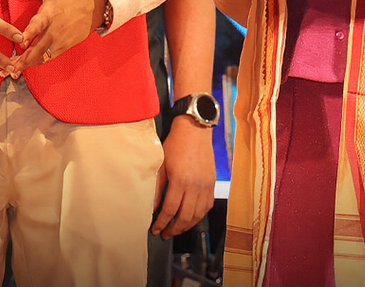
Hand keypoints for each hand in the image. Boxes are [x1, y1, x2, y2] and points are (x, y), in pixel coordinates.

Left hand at [7, 0, 103, 73]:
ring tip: (14, 72)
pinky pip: (51, 57)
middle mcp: (55, 29)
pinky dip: (40, 62)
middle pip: (38, 48)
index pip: (38, 26)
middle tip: (9, 68)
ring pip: (43, 56)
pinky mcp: (66, 45)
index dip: (28, 35)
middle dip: (23, 60)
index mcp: (50, 12)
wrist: (96, 4)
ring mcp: (61, 40)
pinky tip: (29, 66)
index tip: (20, 44)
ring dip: (29, 64)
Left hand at [151, 118, 215, 238]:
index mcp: (180, 181)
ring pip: (197, 215)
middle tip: (164, 234)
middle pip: (184, 217)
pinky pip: (206, 206)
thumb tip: (152, 206)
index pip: (169, 210)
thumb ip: (157, 187)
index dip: (161, 223)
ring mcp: (205, 186)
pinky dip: (198, 216)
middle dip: (173, 229)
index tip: (155, 229)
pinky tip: (191, 218)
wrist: (195, 129)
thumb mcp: (161, 163)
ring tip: (176, 229)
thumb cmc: (175, 143)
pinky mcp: (212, 184)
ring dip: (186, 226)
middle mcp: (195, 186)